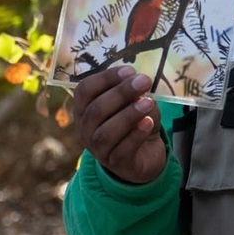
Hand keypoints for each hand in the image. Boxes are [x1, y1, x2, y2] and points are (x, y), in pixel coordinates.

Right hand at [72, 66, 166, 183]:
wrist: (144, 154)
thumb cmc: (134, 122)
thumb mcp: (134, 102)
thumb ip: (135, 93)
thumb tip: (139, 83)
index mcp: (85, 108)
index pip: (84, 90)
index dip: (105, 78)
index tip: (129, 71)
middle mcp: (86, 129)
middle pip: (96, 110)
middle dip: (121, 93)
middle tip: (144, 82)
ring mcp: (98, 149)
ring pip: (106, 133)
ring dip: (128, 115)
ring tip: (148, 103)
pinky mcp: (116, 164)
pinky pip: (122, 150)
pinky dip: (136, 135)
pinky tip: (148, 123)